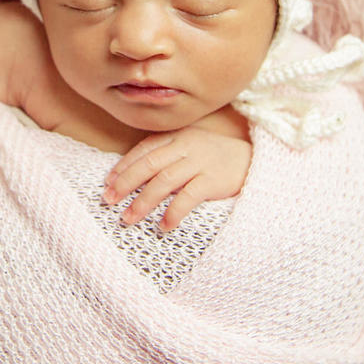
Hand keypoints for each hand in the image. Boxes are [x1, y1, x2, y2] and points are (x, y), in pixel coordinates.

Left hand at [101, 126, 250, 230]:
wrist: (255, 162)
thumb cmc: (217, 158)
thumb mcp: (192, 147)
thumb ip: (168, 154)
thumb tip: (136, 174)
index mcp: (178, 136)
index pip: (144, 150)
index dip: (124, 166)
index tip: (107, 182)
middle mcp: (187, 147)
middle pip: (149, 164)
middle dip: (125, 183)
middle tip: (108, 201)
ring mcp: (200, 163)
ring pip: (164, 181)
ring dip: (142, 201)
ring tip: (128, 218)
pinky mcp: (213, 181)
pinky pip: (188, 197)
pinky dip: (173, 213)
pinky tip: (163, 226)